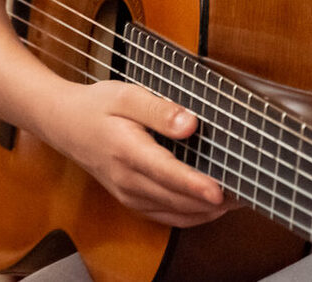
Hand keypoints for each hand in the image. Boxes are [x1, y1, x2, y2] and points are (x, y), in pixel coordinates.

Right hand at [31, 81, 236, 226]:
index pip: (167, 173)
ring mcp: (128, 194)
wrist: (64, 124)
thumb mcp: (126, 95)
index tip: (220, 191)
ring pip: (173, 213)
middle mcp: (127, 179)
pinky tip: (212, 208)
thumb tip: (190, 124)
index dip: (195, 185)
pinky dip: (191, 216)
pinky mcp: (131, 200)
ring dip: (206, 212)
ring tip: (238, 201)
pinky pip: (165, 217)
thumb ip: (159, 110)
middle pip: (175, 200)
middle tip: (247, 193)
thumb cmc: (97, 106)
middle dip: (212, 202)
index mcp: (127, 150)